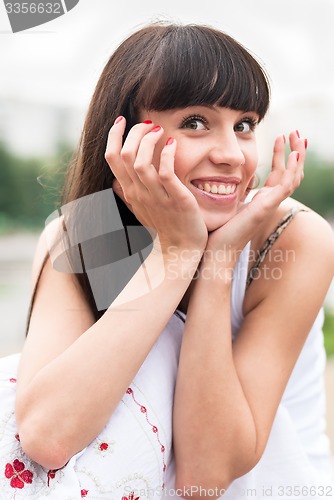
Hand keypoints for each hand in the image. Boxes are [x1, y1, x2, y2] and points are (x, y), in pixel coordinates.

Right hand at [105, 117, 207, 257]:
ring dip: (148, 140)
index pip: (111, 158)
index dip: (113, 135)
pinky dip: (167, 154)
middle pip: (124, 156)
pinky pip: (165, 173)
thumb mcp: (140, 210)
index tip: (122, 120)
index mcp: (129, 191)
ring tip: (159, 129)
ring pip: (140, 162)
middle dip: (133, 132)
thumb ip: (126, 194)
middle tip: (147, 122)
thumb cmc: (163, 227)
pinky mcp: (177, 200)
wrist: (181, 250)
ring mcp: (156, 197)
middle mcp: (139, 193)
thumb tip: (113, 182)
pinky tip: (172, 143)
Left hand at [205, 130, 305, 261]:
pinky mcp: (266, 208)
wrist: (215, 251)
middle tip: (296, 132)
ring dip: (298, 155)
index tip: (281, 137)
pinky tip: (294, 154)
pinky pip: (286, 186)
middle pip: (291, 174)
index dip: (282, 156)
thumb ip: (231, 193)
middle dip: (295, 151)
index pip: (278, 174)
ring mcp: (270, 205)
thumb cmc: (217, 231)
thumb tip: (221, 179)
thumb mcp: (226, 205)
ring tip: (298, 135)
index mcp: (261, 201)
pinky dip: (293, 169)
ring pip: (293, 177)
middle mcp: (269, 202)